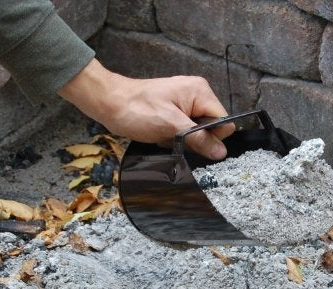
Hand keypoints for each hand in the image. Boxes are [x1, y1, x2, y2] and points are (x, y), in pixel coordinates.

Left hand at [57, 59, 234, 159]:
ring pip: (198, 132)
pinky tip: (161, 134)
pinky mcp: (175, 112)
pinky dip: (175, 137)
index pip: (223, 121)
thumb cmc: (137, 110)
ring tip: (165, 134)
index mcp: (200, 92)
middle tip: (174, 136)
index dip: (212, 137)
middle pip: (211, 127)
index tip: (192, 140)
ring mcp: (185, 103)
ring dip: (184, 140)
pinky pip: (185, 131)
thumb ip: (199, 139)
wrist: (108, 103)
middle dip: (195, 139)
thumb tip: (221, 152)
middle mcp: (197, 95)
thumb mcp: (171, 126)